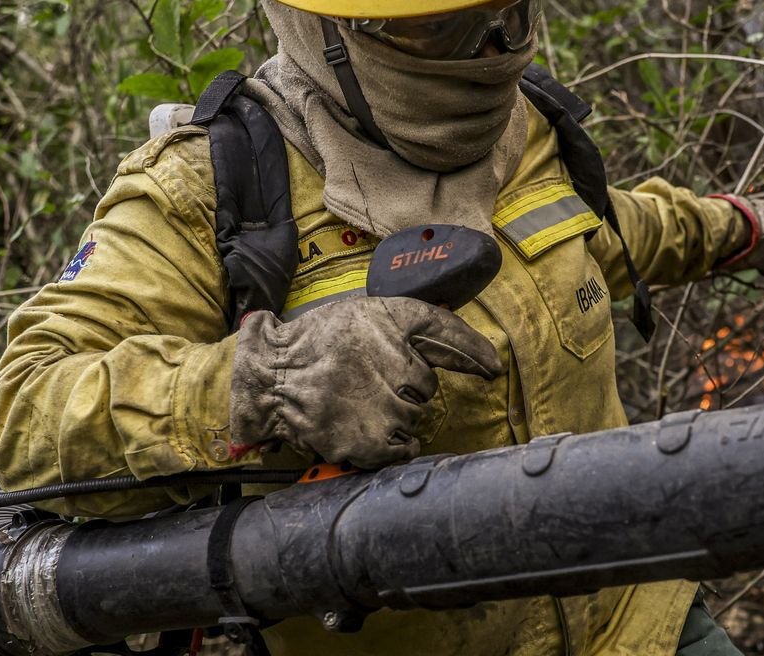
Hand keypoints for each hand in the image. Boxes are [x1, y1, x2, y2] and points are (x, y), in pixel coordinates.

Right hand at [229, 296, 502, 466]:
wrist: (270, 377)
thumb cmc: (322, 343)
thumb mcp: (371, 314)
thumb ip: (423, 327)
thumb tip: (481, 356)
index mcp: (392, 326)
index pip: (446, 335)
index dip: (474, 353)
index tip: (492, 368)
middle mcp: (394, 365)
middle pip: (426, 387)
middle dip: (405, 386)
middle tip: (366, 379)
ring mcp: (383, 408)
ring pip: (413, 417)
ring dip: (395, 413)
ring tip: (357, 401)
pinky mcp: (369, 443)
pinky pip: (403, 448)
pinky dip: (391, 443)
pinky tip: (365, 425)